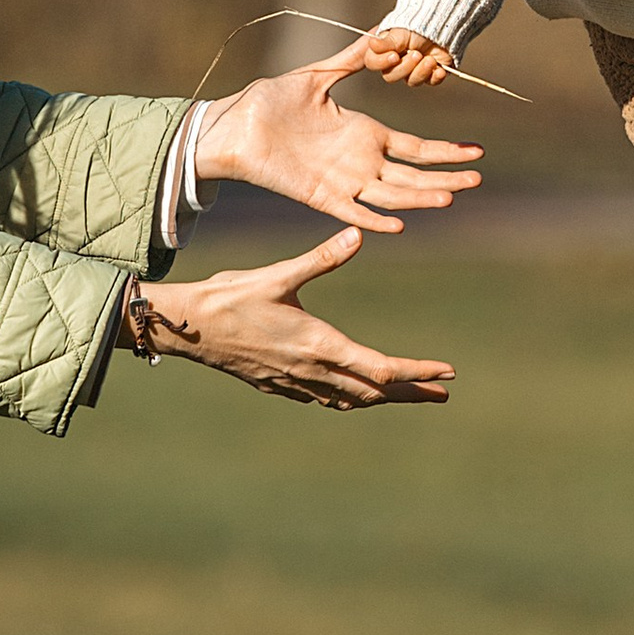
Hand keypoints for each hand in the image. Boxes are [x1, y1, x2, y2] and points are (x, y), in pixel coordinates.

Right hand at [133, 233, 452, 404]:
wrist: (187, 328)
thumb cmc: (229, 298)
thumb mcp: (278, 274)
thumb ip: (321, 258)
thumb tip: (357, 234)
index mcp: (319, 346)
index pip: (381, 370)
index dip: (417, 373)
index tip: (446, 374)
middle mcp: (312, 372)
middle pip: (373, 393)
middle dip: (411, 392)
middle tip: (443, 394)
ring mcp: (294, 383)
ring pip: (350, 400)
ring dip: (381, 399)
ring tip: (407, 395)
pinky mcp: (277, 385)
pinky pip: (324, 400)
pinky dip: (349, 398)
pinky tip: (351, 394)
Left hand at [196, 47, 480, 233]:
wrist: (234, 124)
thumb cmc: (272, 101)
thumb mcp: (319, 74)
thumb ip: (353, 57)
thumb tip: (381, 29)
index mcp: (365, 132)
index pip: (416, 148)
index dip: (446, 152)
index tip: (476, 153)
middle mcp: (361, 161)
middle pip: (414, 176)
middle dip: (446, 178)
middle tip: (478, 180)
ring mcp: (343, 181)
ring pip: (392, 195)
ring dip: (419, 199)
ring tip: (449, 198)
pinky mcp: (319, 197)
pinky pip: (352, 212)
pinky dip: (374, 219)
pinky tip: (398, 224)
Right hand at [359, 27, 457, 90]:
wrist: (442, 23)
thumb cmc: (418, 23)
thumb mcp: (400, 32)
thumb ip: (386, 42)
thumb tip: (372, 44)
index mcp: (385, 50)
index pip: (373, 63)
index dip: (382, 62)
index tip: (394, 55)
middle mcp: (397, 62)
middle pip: (390, 76)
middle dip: (405, 66)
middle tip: (417, 53)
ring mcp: (414, 69)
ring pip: (411, 81)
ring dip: (420, 71)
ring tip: (430, 59)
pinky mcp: (431, 73)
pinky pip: (430, 82)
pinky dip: (434, 76)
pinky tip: (439, 69)